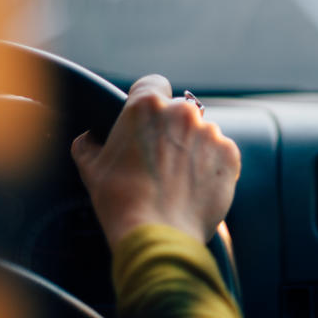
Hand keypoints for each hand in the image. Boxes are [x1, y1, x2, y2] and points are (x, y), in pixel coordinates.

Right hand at [71, 75, 240, 248]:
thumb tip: (88, 139)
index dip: (148, 100)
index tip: (147, 120)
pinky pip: (221, 153)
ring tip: (178, 180)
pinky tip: (195, 187)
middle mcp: (181, 112)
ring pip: (201, 132)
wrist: (158, 234)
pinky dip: (212, 166)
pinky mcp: (229, 155)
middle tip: (159, 160)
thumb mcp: (91, 169)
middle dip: (171, 129)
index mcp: (146, 106)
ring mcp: (209, 132)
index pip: (152, 83)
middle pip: (178, 111)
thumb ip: (88, 145)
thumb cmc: (120, 201)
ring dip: (193, 148)